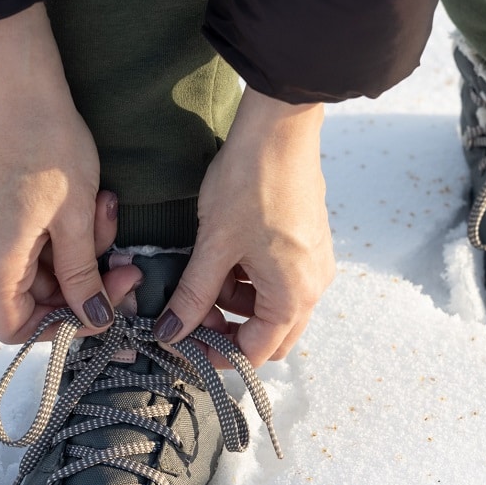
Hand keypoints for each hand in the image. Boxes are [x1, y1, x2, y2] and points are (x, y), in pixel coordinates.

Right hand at [0, 4, 139, 342]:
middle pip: (38, 300)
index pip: (15, 329)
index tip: (103, 316)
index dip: (60, 332)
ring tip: (108, 214)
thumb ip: (83, 277)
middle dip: (88, 287)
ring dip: (87, 254)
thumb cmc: (49, 147)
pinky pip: (43, 242)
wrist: (24, 85)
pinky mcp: (4, 212)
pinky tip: (97, 203)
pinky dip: (74, 233)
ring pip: (47, 269)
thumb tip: (94, 321)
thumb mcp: (76, 219)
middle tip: (128, 268)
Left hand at [154, 87, 334, 366]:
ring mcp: (313, 265)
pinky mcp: (308, 244)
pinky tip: (222, 261)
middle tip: (190, 319)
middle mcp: (312, 287)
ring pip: (272, 307)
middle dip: (229, 333)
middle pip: (270, 336)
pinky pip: (279, 281)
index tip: (183, 344)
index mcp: (294, 297)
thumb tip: (171, 331)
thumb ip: (193, 295)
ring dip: (236, 305)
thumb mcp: (214, 245)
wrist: (280, 129)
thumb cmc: (251, 184)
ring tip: (201, 282)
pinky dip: (249, 282)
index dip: (216, 355)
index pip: (256, 353)